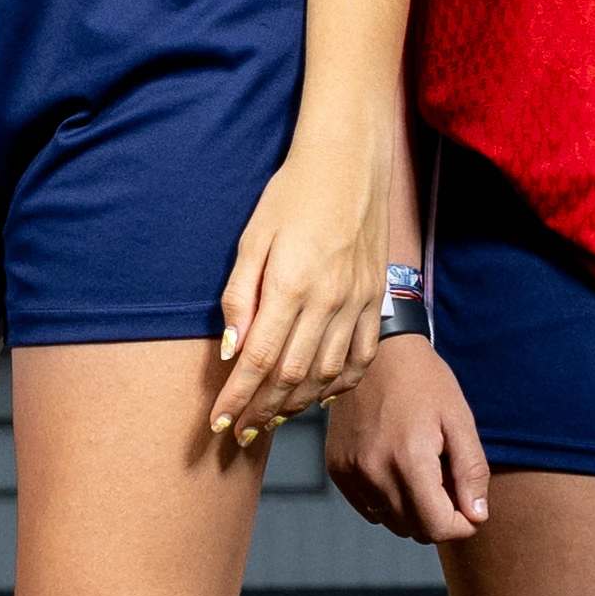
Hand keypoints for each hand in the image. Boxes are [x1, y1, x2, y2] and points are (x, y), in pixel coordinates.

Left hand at [207, 147, 382, 447]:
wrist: (350, 163)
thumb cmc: (293, 195)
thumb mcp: (253, 238)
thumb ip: (240, 296)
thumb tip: (231, 351)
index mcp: (293, 284)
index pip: (259, 359)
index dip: (237, 396)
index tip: (218, 422)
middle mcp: (329, 301)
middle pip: (291, 375)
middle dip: (261, 410)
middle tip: (239, 432)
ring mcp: (358, 303)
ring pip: (327, 374)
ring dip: (296, 404)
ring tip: (271, 418)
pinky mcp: (376, 300)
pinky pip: (360, 358)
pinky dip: (338, 384)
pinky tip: (319, 396)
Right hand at [327, 334, 493, 543]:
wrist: (378, 350)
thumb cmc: (423, 380)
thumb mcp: (459, 420)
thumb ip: (472, 471)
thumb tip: (477, 516)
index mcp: (409, 460)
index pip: (437, 528)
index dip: (461, 523)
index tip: (468, 504)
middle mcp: (375, 472)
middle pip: (415, 530)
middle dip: (439, 515)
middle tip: (446, 479)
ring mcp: (351, 472)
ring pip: (391, 522)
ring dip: (413, 508)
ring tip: (420, 469)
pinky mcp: (338, 469)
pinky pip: (368, 507)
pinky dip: (387, 498)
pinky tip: (396, 466)